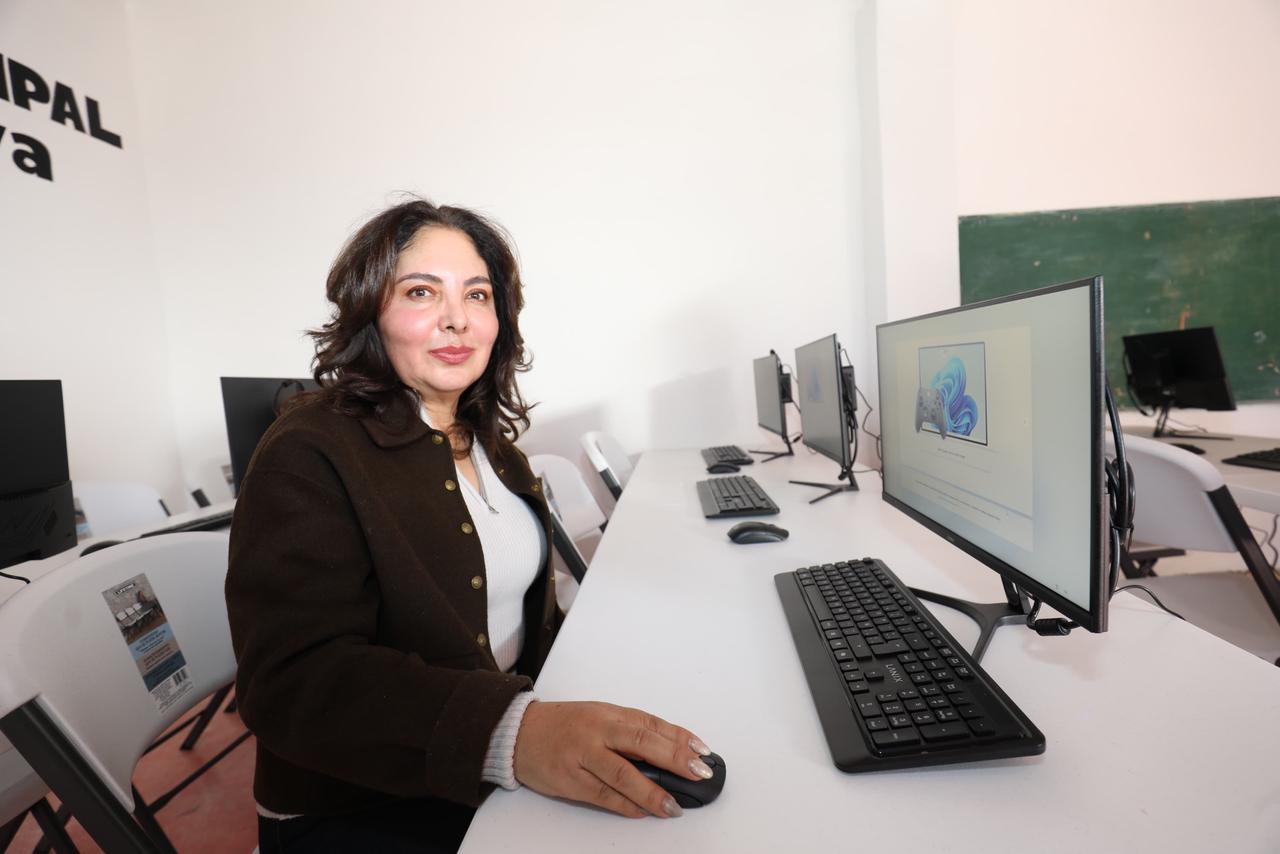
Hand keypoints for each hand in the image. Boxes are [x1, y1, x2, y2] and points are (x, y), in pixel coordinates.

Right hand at [513, 701, 712, 818]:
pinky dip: (625, 805)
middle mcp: (597, 731)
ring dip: (651, 792)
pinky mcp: (569, 780)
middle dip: (674, 759)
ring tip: (673, 806)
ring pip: (622, 774)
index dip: (679, 737)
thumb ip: (631, 732)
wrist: (519, 734)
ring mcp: (582, 755)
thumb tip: (671, 750)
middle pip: (641, 743)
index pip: (651, 723)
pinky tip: (642, 811)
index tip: (702, 751)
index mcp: (609, 713)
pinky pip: (602, 795)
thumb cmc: (565, 725)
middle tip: (697, 772)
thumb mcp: (600, 716)